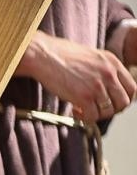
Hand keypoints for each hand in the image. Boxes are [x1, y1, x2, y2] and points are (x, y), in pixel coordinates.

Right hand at [20, 32, 135, 121]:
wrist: (46, 56)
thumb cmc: (62, 56)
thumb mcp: (92, 57)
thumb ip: (104, 70)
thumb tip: (106, 87)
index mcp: (113, 62)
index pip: (131, 88)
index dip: (122, 100)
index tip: (111, 104)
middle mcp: (109, 74)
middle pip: (123, 102)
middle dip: (111, 110)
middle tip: (98, 110)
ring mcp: (97, 85)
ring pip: (107, 111)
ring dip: (96, 115)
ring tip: (83, 110)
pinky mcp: (83, 96)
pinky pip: (91, 116)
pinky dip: (84, 118)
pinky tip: (74, 110)